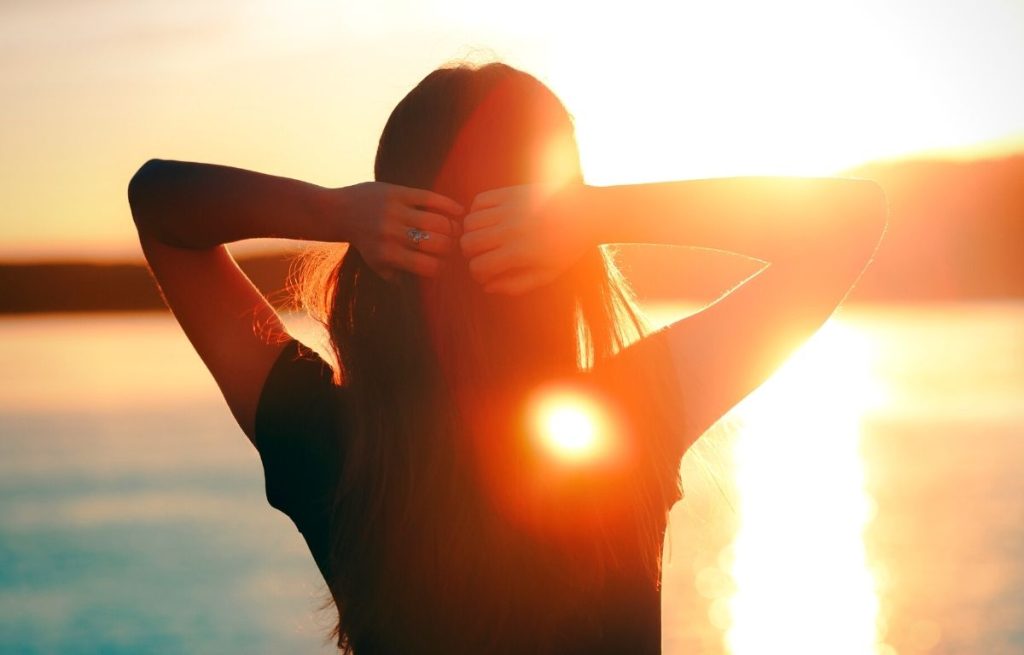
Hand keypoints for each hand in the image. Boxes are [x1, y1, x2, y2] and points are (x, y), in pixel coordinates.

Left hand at [339, 181, 463, 279]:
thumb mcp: (376, 264)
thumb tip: (426, 286)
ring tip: (456, 230)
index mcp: (388, 255)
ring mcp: (395, 211)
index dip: (444, 267)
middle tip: (455, 246)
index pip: (430, 266)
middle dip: (451, 247)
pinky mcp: (398, 192)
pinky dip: (449, 205)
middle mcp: (392, 233)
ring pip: (438, 221)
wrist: (339, 211)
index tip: (447, 265)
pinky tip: (460, 211)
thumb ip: (398, 276)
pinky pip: (430, 198)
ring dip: (453, 228)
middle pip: (438, 244)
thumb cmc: (364, 242)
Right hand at [459, 183, 591, 294]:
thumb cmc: (568, 248)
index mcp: (520, 252)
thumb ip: (516, 285)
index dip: (478, 274)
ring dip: (473, 233)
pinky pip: (479, 201)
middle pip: (467, 243)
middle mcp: (511, 229)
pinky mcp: (511, 192)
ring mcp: (509, 207)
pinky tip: (491, 219)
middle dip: (472, 254)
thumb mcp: (547, 274)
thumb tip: (487, 286)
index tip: (488, 273)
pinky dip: (478, 211)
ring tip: (487, 237)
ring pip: (469, 222)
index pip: (478, 266)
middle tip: (485, 255)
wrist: (588, 212)